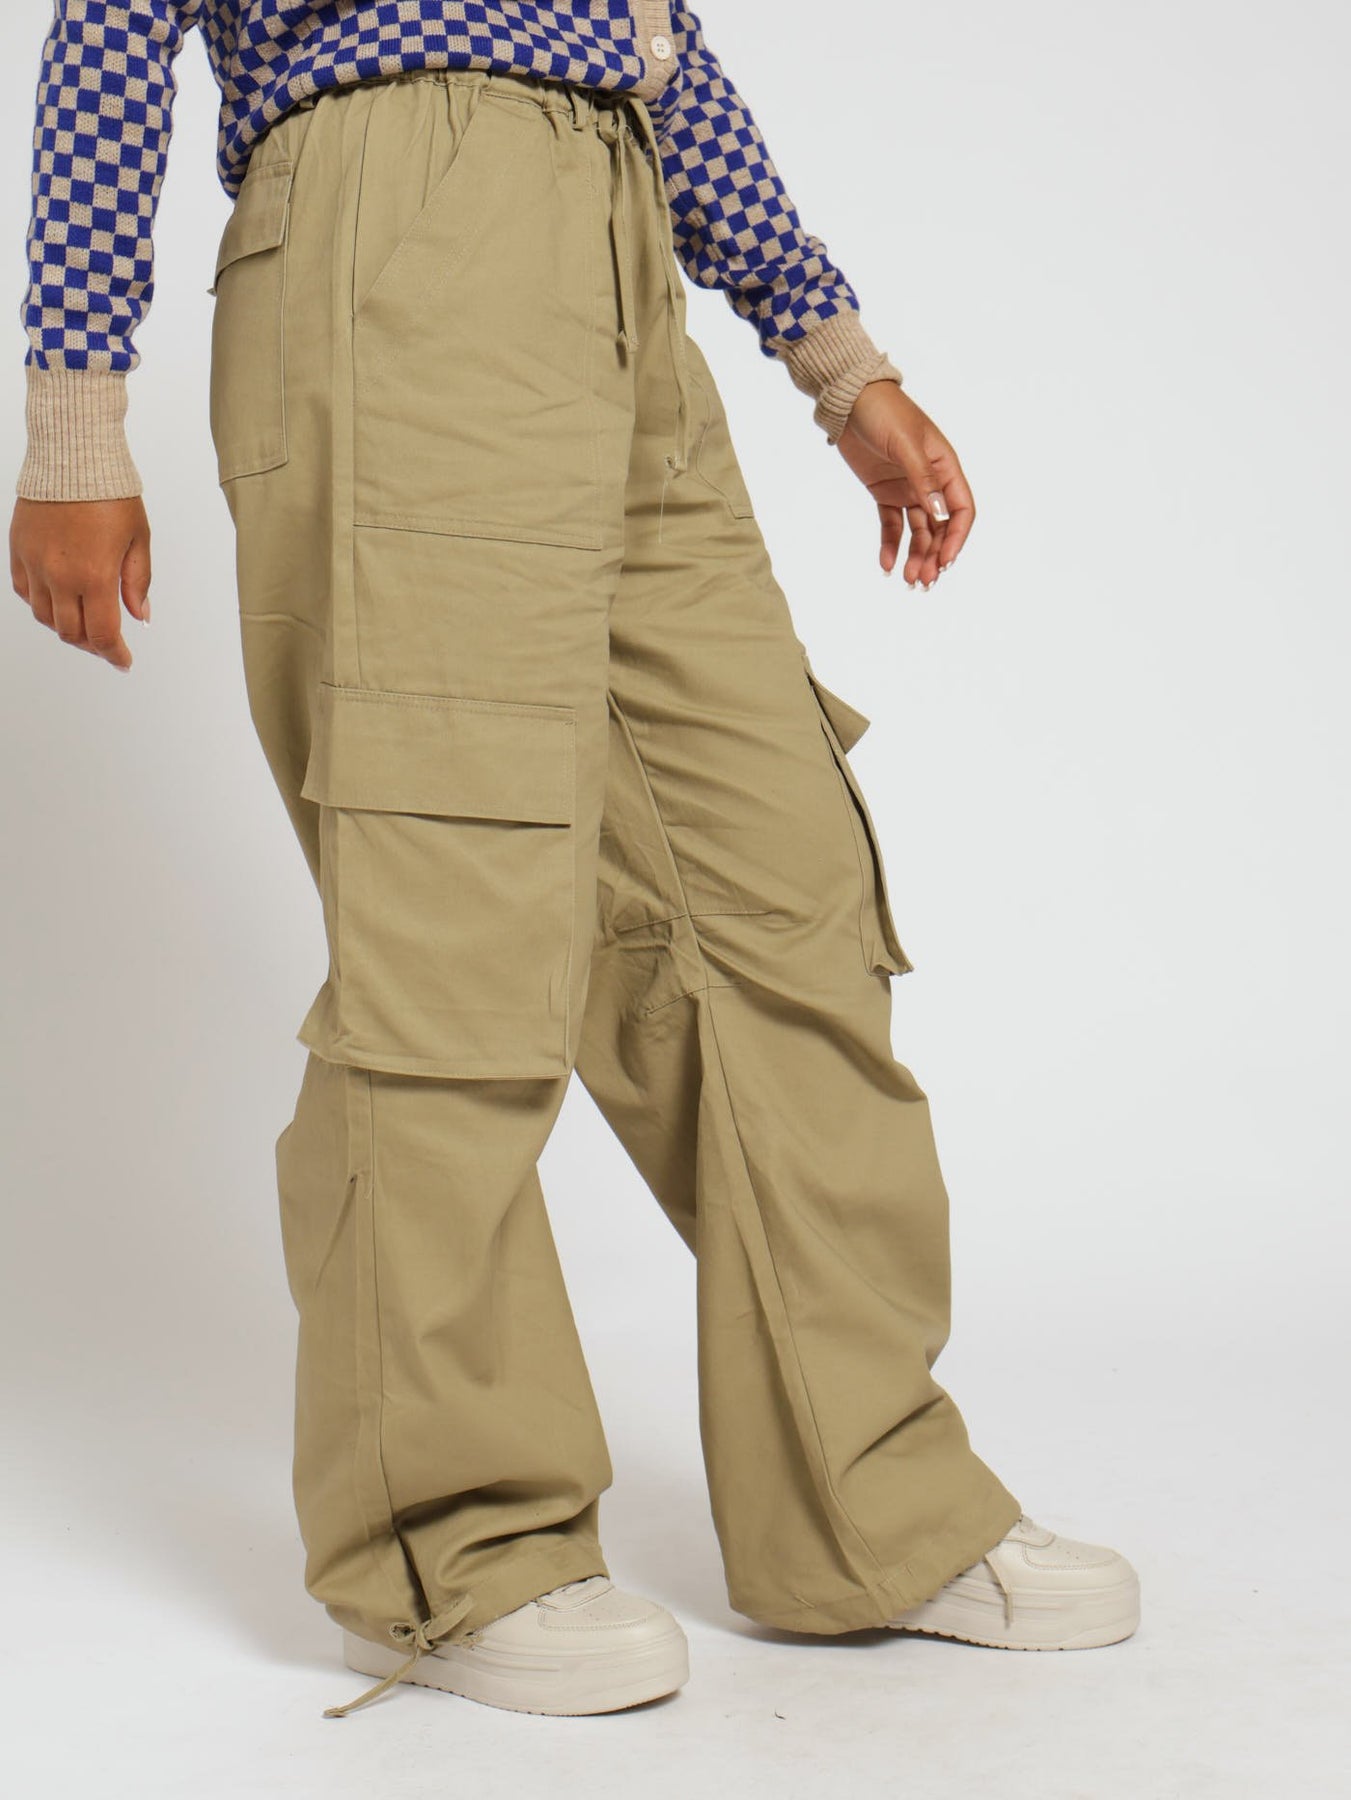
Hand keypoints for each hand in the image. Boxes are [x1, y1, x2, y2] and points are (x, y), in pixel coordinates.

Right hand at [10, 495, 151, 672]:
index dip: (114, 654)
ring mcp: (34, 564)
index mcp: (94, 576)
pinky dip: (40, 604)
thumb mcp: (139, 539)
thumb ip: (137, 582)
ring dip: (65, 627)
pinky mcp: (18, 550)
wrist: (73, 457)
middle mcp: (59, 575)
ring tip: (84, 623)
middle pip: (71, 632)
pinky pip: (23, 591)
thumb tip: (140, 615)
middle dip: (92, 644)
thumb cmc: (110, 493)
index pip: (102, 634)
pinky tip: (57, 600)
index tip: (123, 662)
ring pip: (44, 616)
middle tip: (107, 643)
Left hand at [833, 380, 974, 587]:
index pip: (961, 509)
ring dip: (916, 556)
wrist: (850, 400)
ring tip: (909, 580)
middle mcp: (930, 481)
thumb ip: (922, 478)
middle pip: (940, 527)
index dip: (956, 538)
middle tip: (924, 581)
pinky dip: (890, 545)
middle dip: (934, 555)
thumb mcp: (905, 443)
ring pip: (918, 531)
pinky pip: (892, 525)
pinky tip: (886, 564)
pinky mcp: (884, 492)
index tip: (945, 561)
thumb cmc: (884, 412)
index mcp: (945, 466)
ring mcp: (907, 488)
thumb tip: (941, 513)